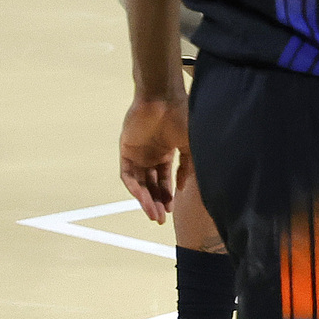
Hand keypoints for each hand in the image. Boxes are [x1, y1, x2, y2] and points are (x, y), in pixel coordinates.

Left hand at [120, 94, 188, 222]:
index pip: (165, 179)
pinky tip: (144, 199)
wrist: (163, 99)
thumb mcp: (192, 145)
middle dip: (157, 202)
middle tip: (161, 219)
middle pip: (152, 185)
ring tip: (154, 215)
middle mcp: (151, 155)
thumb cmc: (182, 117)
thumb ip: (189, 166)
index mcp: (166, 151)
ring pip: (140, 184)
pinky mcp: (126, 151)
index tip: (173, 208)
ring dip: (146, 200)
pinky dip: (135, 189)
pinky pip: (128, 175)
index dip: (169, 195)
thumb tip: (183, 187)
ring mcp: (138, 154)